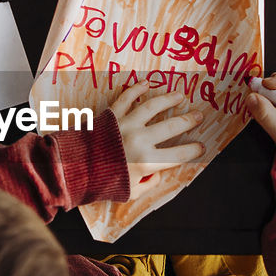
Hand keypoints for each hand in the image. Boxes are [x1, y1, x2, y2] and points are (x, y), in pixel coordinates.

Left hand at [108, 82, 204, 198]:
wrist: (73, 169)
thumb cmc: (103, 182)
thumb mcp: (129, 191)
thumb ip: (148, 184)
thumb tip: (158, 174)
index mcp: (146, 162)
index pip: (178, 155)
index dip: (193, 150)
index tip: (201, 146)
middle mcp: (139, 141)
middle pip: (171, 128)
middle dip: (188, 121)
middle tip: (199, 116)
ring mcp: (126, 125)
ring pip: (153, 107)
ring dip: (168, 100)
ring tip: (179, 96)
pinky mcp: (111, 115)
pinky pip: (127, 98)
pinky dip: (137, 89)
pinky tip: (146, 84)